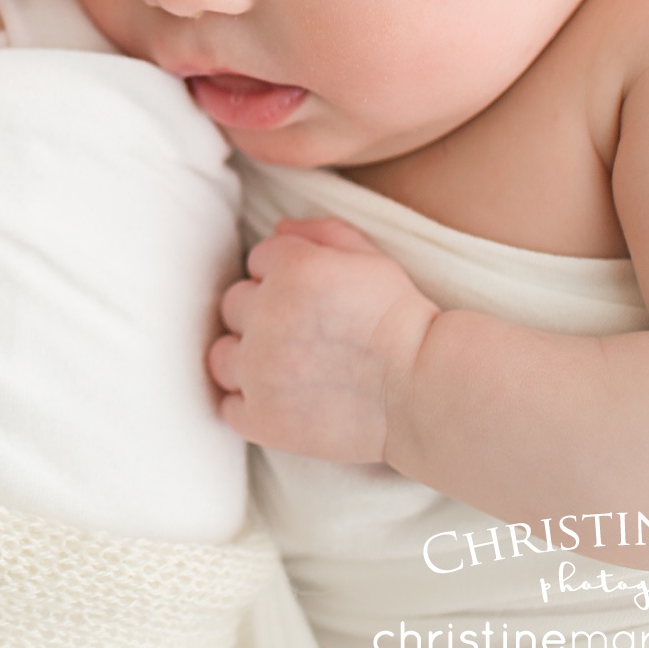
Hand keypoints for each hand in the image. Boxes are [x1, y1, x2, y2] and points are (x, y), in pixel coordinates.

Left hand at [208, 217, 440, 464]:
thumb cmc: (402, 321)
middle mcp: (267, 315)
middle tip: (304, 335)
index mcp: (292, 267)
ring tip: (287, 369)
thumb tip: (276, 229)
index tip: (315, 300)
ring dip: (247, 359)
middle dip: (263, 315)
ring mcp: (259, 371)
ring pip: (222, 356)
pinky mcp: (261, 418)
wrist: (426, 393)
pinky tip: (280, 401)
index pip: (257, 260)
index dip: (285, 278)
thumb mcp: (370, 259)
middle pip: (234, 305)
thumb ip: (321, 233)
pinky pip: (228, 406)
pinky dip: (249, 405)